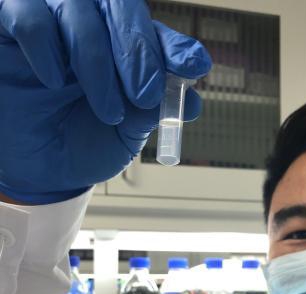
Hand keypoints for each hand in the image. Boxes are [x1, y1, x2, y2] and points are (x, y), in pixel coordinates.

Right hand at [0, 0, 211, 203]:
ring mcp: (50, 23)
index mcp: (121, 50)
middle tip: (145, 92)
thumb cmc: (82, 148)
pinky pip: (27, 13)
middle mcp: (89, 28)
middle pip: (118, 4)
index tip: (194, 66)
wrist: (37, 172)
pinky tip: (53, 81)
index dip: (174, 46)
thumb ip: (151, 112)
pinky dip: (44, 44)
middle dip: (137, 48)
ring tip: (107, 109)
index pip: (152, 32)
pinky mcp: (8, 28)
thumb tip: (193, 101)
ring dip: (95, 56)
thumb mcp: (124, 136)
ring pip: (76, 5)